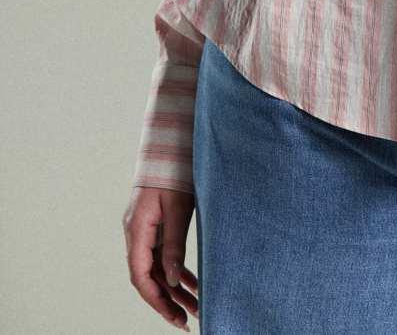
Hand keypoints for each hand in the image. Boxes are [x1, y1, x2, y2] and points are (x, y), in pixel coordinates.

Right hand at [122, 184, 198, 329]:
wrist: (168, 142)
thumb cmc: (173, 171)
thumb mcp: (177, 208)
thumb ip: (174, 244)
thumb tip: (174, 280)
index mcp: (137, 231)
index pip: (141, 277)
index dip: (157, 300)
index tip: (176, 317)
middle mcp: (136, 234)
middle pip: (149, 276)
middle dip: (168, 299)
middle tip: (189, 319)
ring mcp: (145, 229)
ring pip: (157, 267)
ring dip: (175, 286)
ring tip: (197, 304)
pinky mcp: (155, 224)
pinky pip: (162, 254)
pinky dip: (176, 269)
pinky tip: (192, 281)